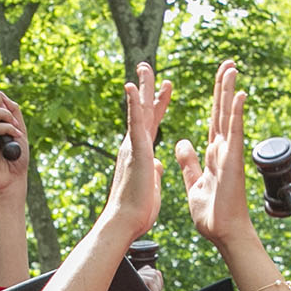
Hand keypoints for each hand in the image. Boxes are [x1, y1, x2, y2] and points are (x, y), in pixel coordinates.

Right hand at [100, 64, 172, 241]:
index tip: (166, 88)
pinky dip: (134, 104)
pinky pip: (135, 123)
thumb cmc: (137, 211)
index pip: (153, 123)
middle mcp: (135, 146)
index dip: (159, 104)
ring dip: (142, 88)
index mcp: (143, 154)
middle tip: (149, 67)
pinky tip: (133, 86)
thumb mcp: (151, 186)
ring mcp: (134, 147)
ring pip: (140, 111)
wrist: (124, 223)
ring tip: (145, 67)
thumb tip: (157, 164)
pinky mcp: (136, 152)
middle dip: (148, 88)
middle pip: (145, 110)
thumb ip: (153, 172)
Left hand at [173, 62, 257, 253]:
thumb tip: (181, 143)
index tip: (219, 79)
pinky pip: (233, 133)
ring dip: (230, 92)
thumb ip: (189, 162)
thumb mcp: (194, 182)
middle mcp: (222, 150)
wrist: (223, 233)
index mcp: (213, 154)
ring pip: (228, 116)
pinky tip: (239, 95)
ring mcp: (228, 154)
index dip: (216, 98)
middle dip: (224, 87)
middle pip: (222, 111)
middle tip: (228, 63)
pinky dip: (235, 114)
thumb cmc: (211, 214)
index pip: (213, 119)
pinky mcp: (232, 161)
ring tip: (231, 68)